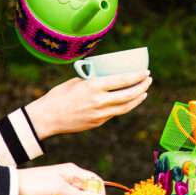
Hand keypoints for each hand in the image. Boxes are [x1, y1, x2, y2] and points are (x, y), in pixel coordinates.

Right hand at [24, 69, 151, 138]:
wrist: (47, 118)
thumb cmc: (59, 95)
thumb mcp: (76, 81)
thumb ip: (93, 80)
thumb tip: (106, 77)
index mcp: (94, 86)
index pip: (123, 81)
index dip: (137, 76)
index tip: (145, 71)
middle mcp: (100, 101)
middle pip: (129, 95)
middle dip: (142, 86)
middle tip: (148, 80)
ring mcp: (100, 114)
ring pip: (126, 107)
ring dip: (138, 99)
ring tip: (144, 92)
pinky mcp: (98, 123)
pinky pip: (115, 113)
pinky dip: (125, 106)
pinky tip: (129, 101)